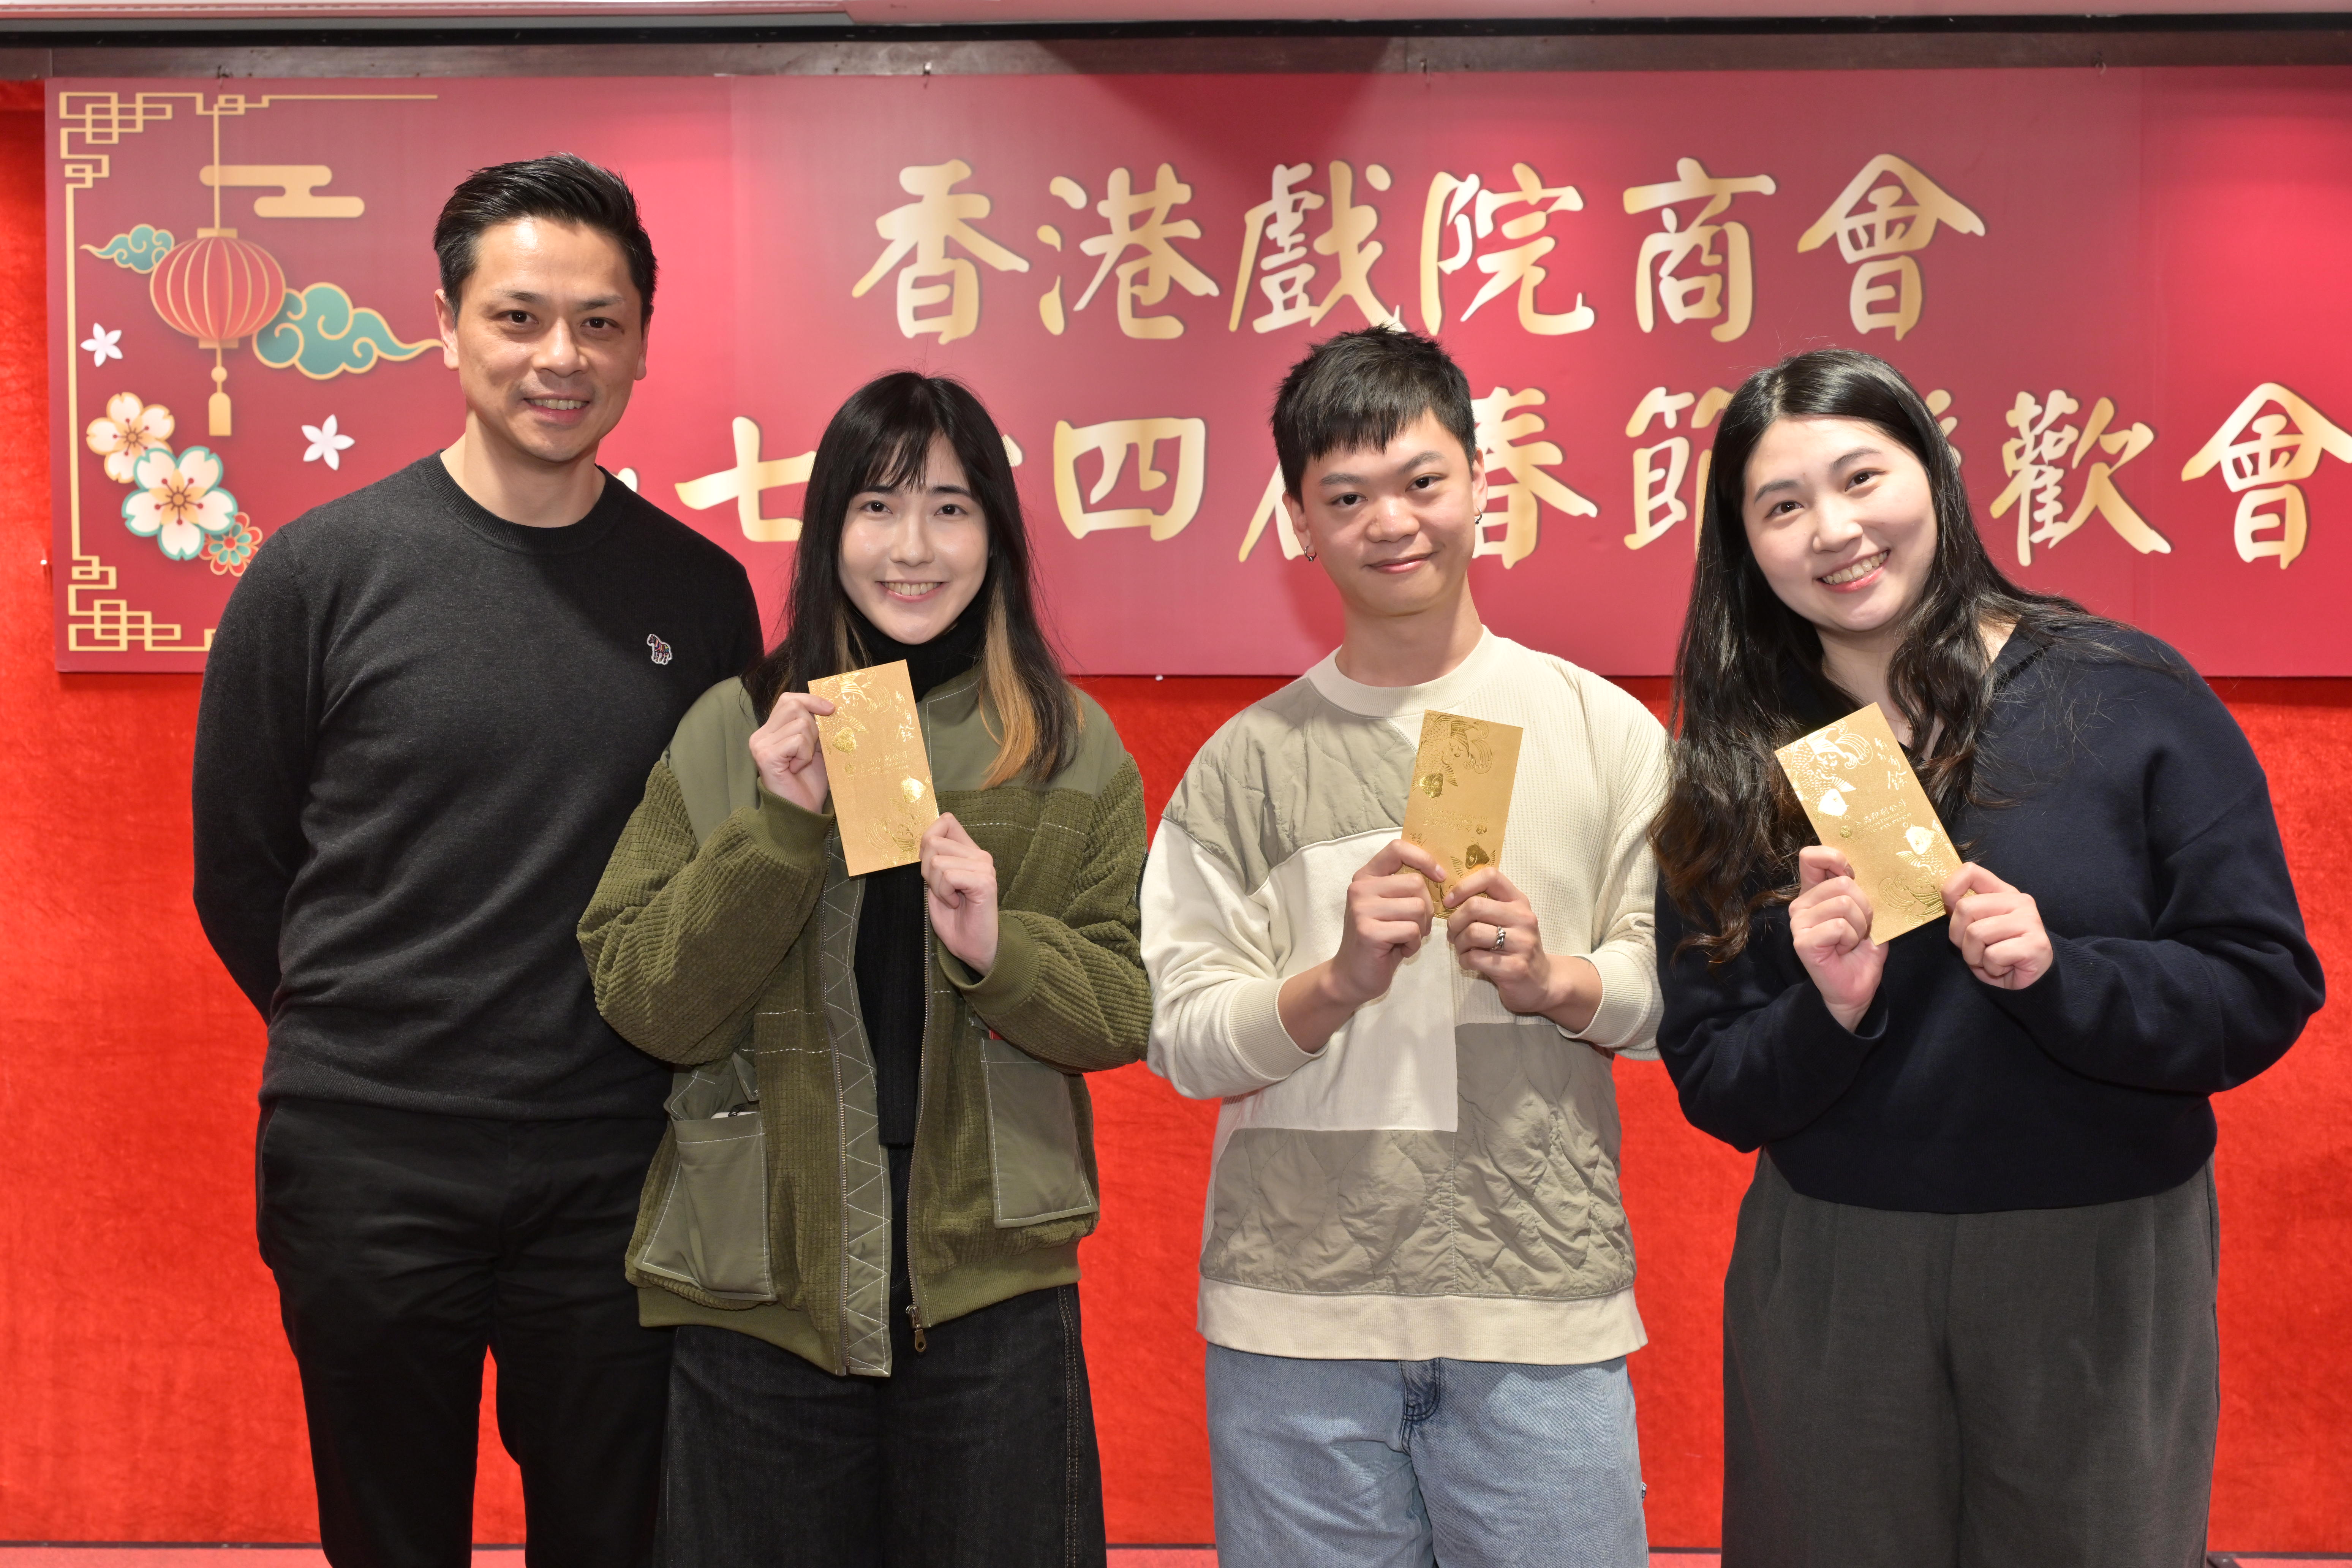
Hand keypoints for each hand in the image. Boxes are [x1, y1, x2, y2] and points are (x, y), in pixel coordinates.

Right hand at [749, 692, 836, 814]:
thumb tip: (830, 706)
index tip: (831, 709)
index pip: (788, 700)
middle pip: (793, 705)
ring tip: (803, 762)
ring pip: (800, 723)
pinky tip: (797, 768)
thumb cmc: (809, 782)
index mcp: (770, 730)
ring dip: (810, 744)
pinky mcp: (766, 755)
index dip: (811, 700)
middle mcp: (761, 735)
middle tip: (813, 748)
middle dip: (813, 725)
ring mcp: (761, 744)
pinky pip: (797, 741)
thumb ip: (816, 727)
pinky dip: (805, 755)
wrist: (802, 811)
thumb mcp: (816, 748)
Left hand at [921, 813, 998, 974]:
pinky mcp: (984, 882)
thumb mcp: (936, 884)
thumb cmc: (955, 919)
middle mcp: (980, 855)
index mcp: (969, 852)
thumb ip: (934, 859)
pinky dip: (944, 893)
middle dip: (926, 870)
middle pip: (933, 842)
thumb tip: (927, 839)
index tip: (931, 868)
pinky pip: (948, 876)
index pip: (946, 821)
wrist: (973, 948)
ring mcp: (984, 867)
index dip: (928, 840)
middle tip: (942, 891)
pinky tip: (955, 903)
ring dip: (935, 886)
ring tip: (950, 899)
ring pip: (937, 861)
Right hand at [1329, 838, 1443, 1008]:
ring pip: (1417, 908)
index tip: (1439, 877)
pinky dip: (1413, 944)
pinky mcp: (1368, 931)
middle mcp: (1360, 888)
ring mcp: (1362, 909)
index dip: (1424, 859)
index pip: (1397, 848)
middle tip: (1413, 926)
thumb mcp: (1390, 906)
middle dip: (1426, 909)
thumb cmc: (1380, 940)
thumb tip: (1442, 873)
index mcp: (1366, 876)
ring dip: (1420, 928)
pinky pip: (1412, 930)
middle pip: (1416, 883)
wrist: (1352, 976)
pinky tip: (1400, 950)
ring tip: (1404, 938)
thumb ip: (1404, 887)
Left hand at [1444, 866, 1601, 1034]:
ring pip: (1472, 932)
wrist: (1542, 981)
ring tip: (1462, 948)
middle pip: (1475, 906)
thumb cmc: (1515, 946)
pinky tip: (1469, 962)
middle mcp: (1524, 918)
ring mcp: (1522, 943)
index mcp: (1519, 901)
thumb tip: (1449, 899)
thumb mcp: (1507, 919)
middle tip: (1453, 933)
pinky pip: (1475, 958)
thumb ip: (1487, 904)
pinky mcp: (1515, 967)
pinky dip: (1464, 960)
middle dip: (1454, 921)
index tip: (1450, 902)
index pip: (1490, 876)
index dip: (1463, 886)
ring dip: (1458, 942)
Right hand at [1790, 845, 1883, 1031]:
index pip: (1811, 857)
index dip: (1833, 857)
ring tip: (1853, 940)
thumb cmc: (1861, 950)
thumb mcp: (1868, 914)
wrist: (1855, 988)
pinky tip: (1844, 949)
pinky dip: (1851, 939)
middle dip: (1866, 907)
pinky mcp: (1802, 941)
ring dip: (1860, 926)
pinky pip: (1839, 926)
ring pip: (1844, 904)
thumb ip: (1863, 890)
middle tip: (1861, 927)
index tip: (1852, 871)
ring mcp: (1799, 922)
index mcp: (1816, 892)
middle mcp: (1802, 904)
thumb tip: (1876, 868)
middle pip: (1843, 883)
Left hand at [1942, 863, 2052, 989]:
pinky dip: (1991, 968)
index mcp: (2003, 892)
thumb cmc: (2000, 954)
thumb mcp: (1978, 928)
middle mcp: (2018, 901)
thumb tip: (1947, 900)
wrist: (2030, 981)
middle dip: (1959, 937)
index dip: (1950, 889)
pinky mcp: (2036, 944)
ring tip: (1990, 960)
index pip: (1971, 872)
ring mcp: (2030, 920)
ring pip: (1976, 933)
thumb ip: (1966, 912)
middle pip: (1965, 908)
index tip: (1950, 910)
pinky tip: (2005, 968)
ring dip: (1975, 956)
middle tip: (1975, 950)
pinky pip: (1993, 955)